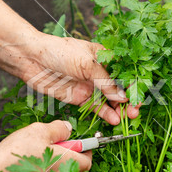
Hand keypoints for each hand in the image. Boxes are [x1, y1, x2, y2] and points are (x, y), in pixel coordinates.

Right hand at [0, 120, 90, 171]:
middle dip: (67, 154)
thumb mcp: (39, 131)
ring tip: (35, 153)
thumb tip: (68, 128)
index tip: (77, 140)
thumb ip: (58, 128)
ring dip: (52, 163)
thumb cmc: (16, 155)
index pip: (88, 158)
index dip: (85, 148)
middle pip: (74, 167)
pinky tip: (26, 164)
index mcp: (68, 163)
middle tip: (52, 144)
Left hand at [19, 32, 139, 124]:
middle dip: (129, 100)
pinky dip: (106, 114)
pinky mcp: (81, 98)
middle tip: (134, 112)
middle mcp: (100, 72)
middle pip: (120, 89)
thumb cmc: (59, 52)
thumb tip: (122, 96)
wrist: (32, 59)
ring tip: (126, 118)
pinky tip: (114, 120)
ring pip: (110, 100)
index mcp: (105, 57)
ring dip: (119, 109)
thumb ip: (105, 81)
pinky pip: (97, 108)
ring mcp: (91, 86)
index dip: (134, 85)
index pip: (125, 72)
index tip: (138, 98)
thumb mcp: (86, 63)